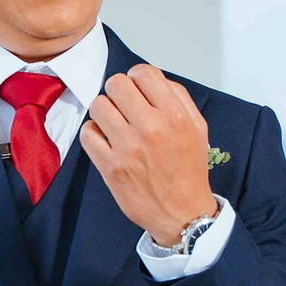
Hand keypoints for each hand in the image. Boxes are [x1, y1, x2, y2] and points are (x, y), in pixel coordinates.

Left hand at [82, 64, 216, 247]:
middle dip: (118, 92)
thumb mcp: (198, 128)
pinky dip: (93, 133)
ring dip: (103, 111)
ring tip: (113, 123)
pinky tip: (104, 140)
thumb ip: (179, 98)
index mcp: (175, 115)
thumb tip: (152, 80)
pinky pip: (87, 133)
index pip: (143, 73)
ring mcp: (128, 148)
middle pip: (116, 84)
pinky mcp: (110, 167)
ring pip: (98, 105)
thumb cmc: (189, 170)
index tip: (137, 90)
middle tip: (123, 107)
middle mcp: (151, 128)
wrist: (182, 213)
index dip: (136, 78)